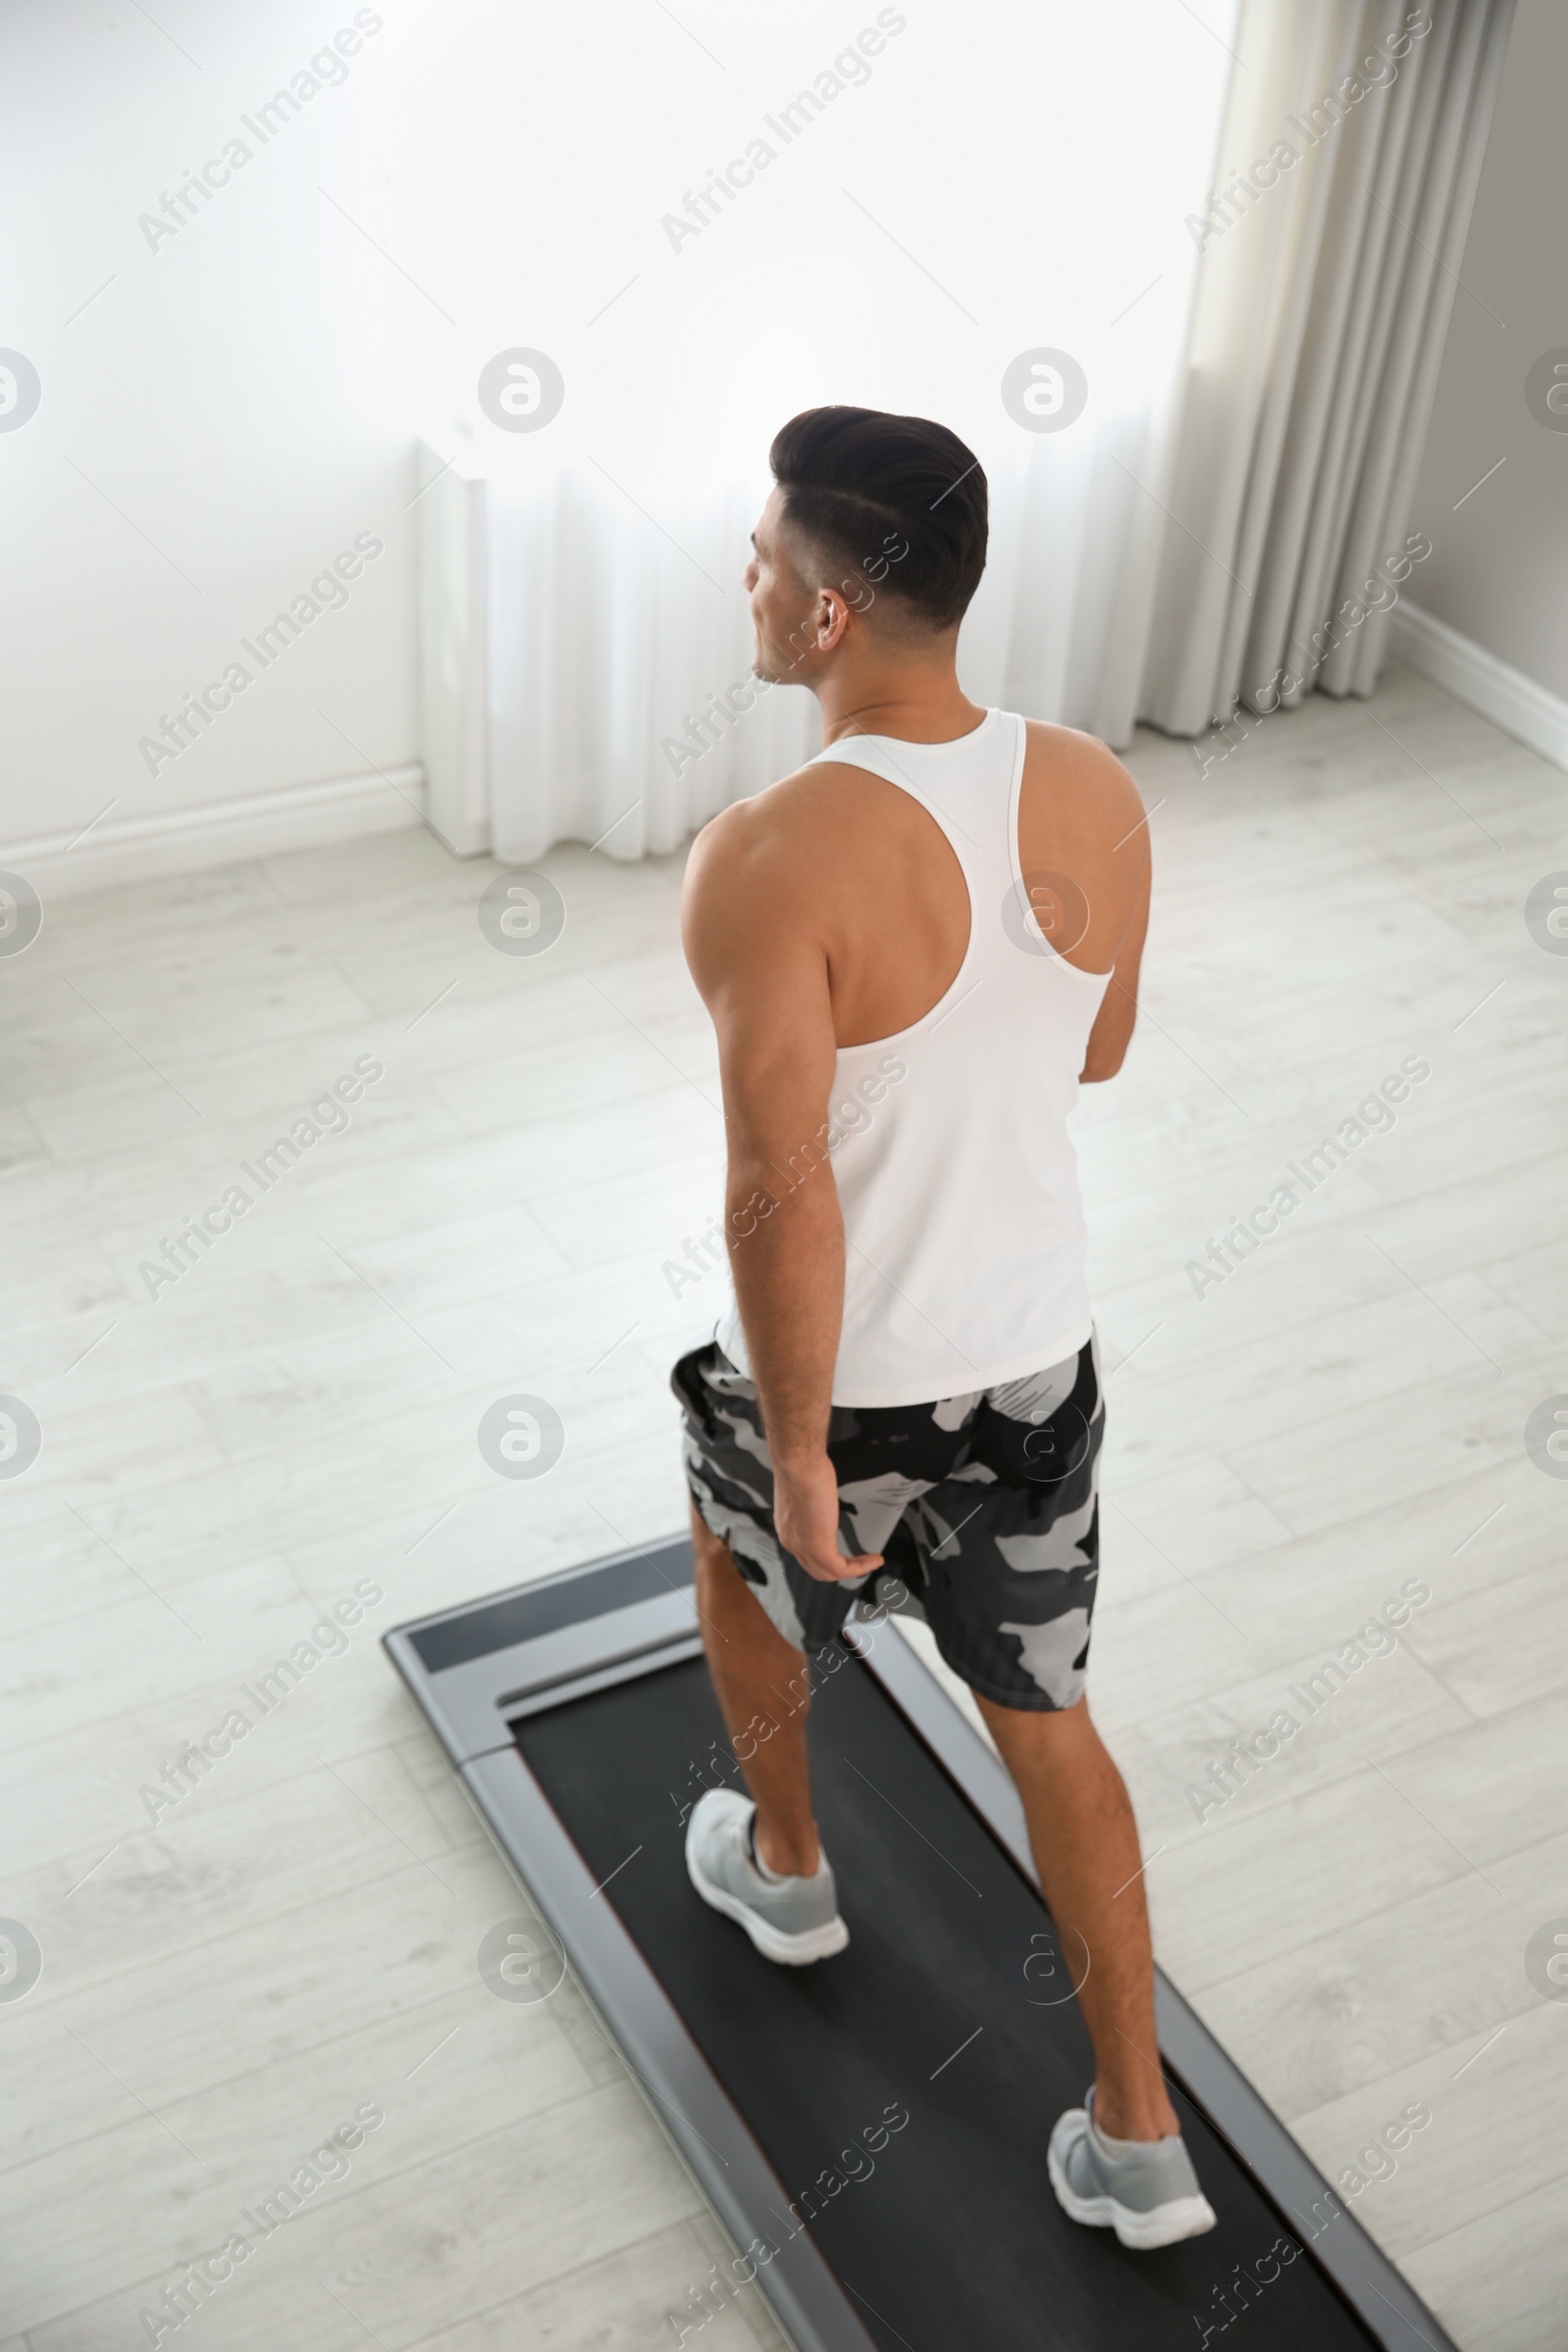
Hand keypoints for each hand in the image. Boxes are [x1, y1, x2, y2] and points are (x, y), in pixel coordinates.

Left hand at [773, 1453, 882, 1584]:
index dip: (827, 1557)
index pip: (806, 1555)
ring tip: (871, 1562)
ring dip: (853, 1570)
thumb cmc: (802, 1467)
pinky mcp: (818, 1548)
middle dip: (841, 1569)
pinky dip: (860, 1568)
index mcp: (787, 1528)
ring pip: (828, 1573)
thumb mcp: (808, 1491)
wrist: (799, 1464)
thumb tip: (824, 1505)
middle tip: (861, 1563)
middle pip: (817, 1569)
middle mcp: (791, 1541)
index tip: (846, 1552)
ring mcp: (803, 1547)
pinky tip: (874, 1560)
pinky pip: (842, 1569)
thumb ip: (814, 1505)